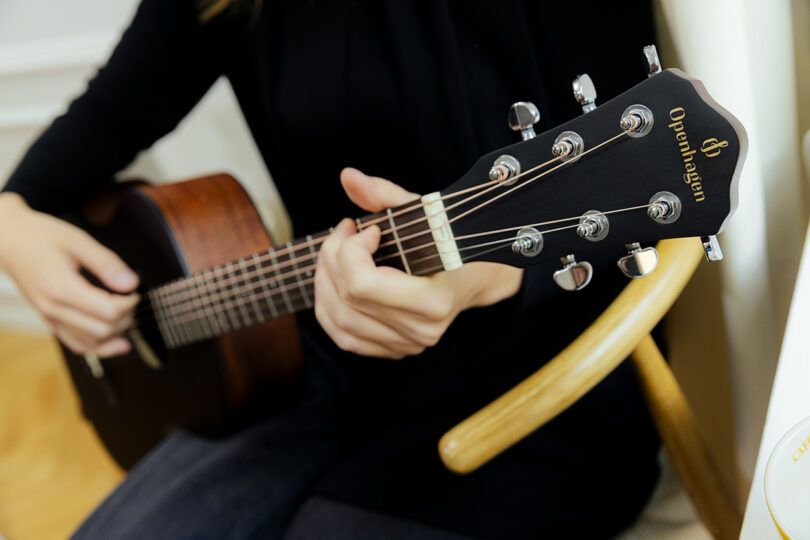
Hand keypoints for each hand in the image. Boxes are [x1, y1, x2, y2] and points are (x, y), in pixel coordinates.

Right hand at [0, 193, 139, 356]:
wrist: (9, 240)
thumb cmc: (41, 237)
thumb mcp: (79, 241)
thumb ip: (107, 263)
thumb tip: (131, 284)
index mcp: (61, 288)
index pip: (108, 312)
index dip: (129, 303)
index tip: (133, 290)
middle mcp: (53, 309)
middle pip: (103, 330)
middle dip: (125, 317)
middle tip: (130, 298)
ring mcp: (49, 318)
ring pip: (91, 343)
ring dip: (115, 332)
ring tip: (124, 313)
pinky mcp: (49, 321)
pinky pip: (77, 344)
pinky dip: (99, 346)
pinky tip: (117, 342)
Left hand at [314, 168, 522, 358]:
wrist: (477, 277)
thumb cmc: (451, 241)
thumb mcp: (425, 212)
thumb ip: (385, 194)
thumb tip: (347, 176)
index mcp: (433, 302)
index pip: (362, 285)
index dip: (350, 251)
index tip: (366, 229)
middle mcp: (420, 331)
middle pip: (346, 299)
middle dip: (332, 258)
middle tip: (343, 232)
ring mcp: (406, 345)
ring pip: (337, 319)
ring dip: (324, 281)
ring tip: (334, 253)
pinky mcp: (394, 350)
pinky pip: (342, 337)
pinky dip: (328, 308)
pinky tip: (334, 282)